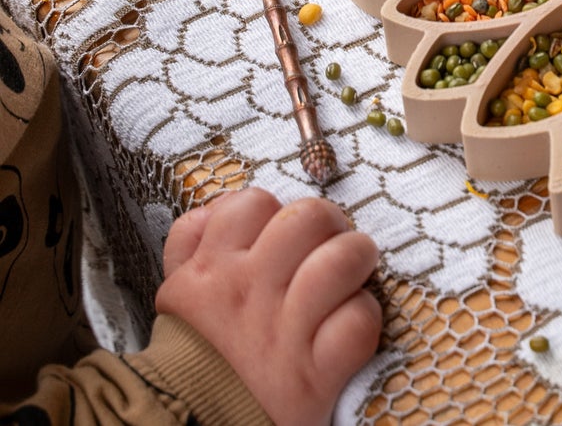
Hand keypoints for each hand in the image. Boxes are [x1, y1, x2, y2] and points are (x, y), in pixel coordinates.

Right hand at [155, 188, 381, 425]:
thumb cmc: (199, 356)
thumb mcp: (178, 295)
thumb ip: (190, 243)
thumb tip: (219, 206)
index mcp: (210, 271)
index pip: (252, 202)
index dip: (277, 211)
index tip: (284, 237)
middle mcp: (246, 294)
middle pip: (309, 216)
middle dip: (331, 225)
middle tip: (330, 247)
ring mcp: (282, 335)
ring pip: (341, 259)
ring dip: (357, 261)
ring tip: (352, 277)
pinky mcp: (315, 376)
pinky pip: (357, 322)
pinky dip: (364, 318)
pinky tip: (350, 326)